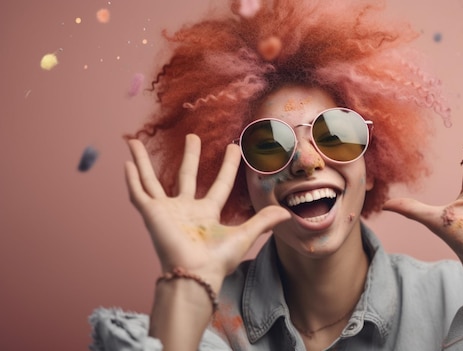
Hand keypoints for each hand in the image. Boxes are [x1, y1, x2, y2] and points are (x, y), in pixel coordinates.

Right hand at [125, 134, 289, 282]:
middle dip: (189, 156)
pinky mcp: (151, 214)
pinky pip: (139, 193)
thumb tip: (286, 212)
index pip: (219, 184)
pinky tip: (127, 162)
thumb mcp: (244, 236)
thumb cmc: (217, 260)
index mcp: (207, 213)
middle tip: (192, 136)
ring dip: (144, 161)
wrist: (194, 274)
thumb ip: (263, 221)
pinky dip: (132, 179)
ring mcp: (166, 211)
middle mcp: (185, 210)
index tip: (233, 148)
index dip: (227, 166)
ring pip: (152, 180)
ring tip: (136, 140)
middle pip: (186, 176)